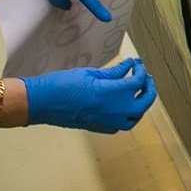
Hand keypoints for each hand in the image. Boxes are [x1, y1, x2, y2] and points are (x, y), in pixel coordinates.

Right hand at [23, 59, 156, 131]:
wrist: (41, 103)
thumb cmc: (61, 85)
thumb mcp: (90, 73)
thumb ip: (114, 72)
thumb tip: (129, 66)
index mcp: (113, 94)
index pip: (138, 81)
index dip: (140, 70)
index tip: (136, 63)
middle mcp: (114, 111)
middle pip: (144, 102)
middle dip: (149, 88)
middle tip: (146, 76)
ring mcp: (107, 122)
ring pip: (135, 117)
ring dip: (141, 104)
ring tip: (139, 92)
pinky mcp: (99, 127)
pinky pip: (121, 125)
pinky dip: (128, 116)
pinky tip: (124, 106)